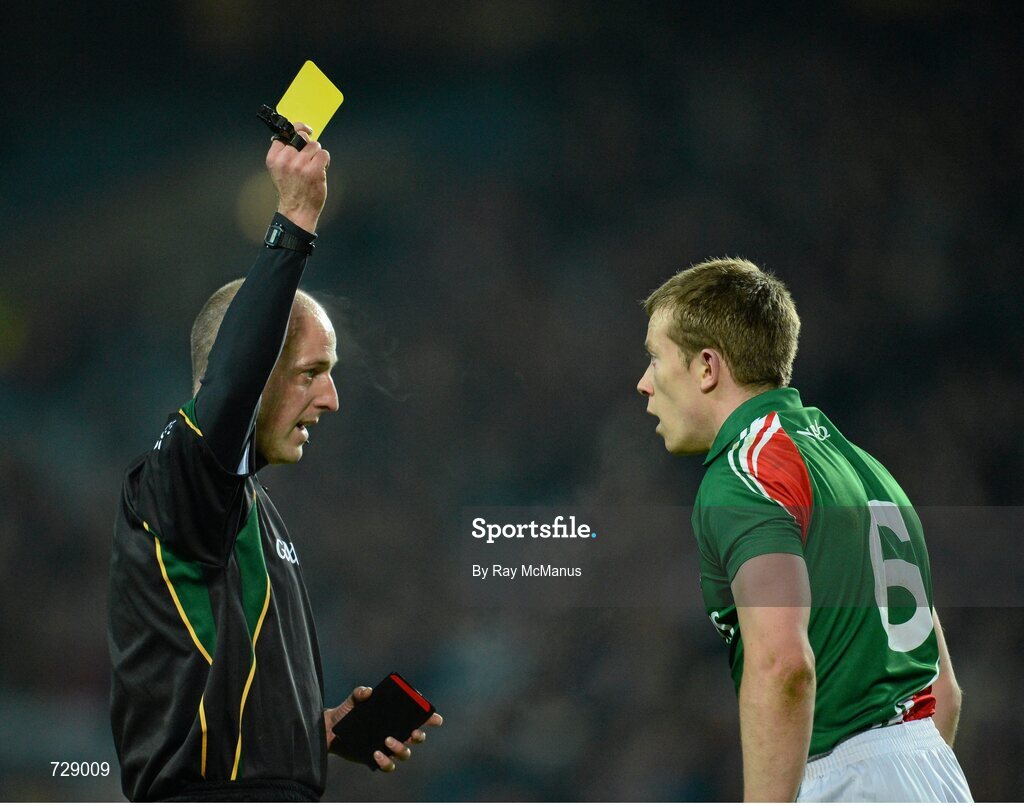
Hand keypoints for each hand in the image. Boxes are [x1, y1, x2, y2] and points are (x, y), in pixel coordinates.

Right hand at [265, 122, 328, 233]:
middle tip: (309, 154)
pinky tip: (320, 170)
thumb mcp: (279, 170)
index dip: (297, 128)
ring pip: (314, 145)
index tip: (305, 129)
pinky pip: (323, 154)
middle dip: (308, 144)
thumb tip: (294, 133)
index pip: (285, 134)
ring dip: (317, 154)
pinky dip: (325, 161)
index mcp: (274, 158)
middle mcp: (285, 160)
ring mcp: (300, 165)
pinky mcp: (314, 170)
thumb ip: (283, 153)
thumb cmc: (291, 190)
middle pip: (301, 136)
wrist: (297, 210)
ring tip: (313, 167)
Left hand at [324, 686, 443, 772]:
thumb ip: (360, 692)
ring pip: (405, 753)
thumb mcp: (353, 699)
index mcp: (396, 717)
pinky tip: (376, 754)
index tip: (435, 717)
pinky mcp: (378, 759)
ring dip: (401, 748)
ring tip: (387, 740)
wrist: (331, 730)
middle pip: (417, 737)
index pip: (418, 717)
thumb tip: (368, 692)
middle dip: (419, 735)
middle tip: (412, 732)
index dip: (430, 717)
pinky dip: (385, 761)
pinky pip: (388, 765)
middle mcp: (397, 732)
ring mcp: (388, 747)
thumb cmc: (347, 711)